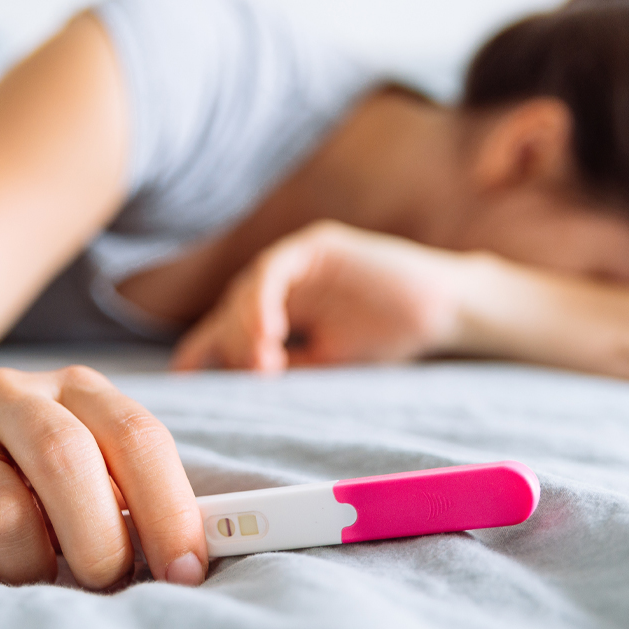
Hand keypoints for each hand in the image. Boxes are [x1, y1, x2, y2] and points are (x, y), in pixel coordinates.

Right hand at [0, 366, 205, 587]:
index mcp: (79, 389)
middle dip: (98, 539)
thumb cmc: (33, 478)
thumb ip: (139, 501)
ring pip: (1, 513)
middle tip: (108, 579)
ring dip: (31, 565)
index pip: (137, 436)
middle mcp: (13, 396)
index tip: (184, 570)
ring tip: (39, 573)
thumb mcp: (93, 470)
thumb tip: (190, 558)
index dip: (168, 508)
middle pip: (67, 461)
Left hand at [173, 221, 463, 371]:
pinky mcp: (318, 244)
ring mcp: (299, 260)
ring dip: (247, 325)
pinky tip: (271, 332)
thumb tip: (235, 384)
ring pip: (249, 289)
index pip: (228, 329)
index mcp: (282, 308)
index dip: (202, 353)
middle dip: (232, 344)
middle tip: (251, 375)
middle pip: (233, 310)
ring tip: (261, 361)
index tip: (185, 384)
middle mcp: (283, 281)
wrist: (442, 312)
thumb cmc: (389, 339)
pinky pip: (275, 268)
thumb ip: (284, 366)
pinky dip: (265, 299)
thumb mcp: (325, 362)